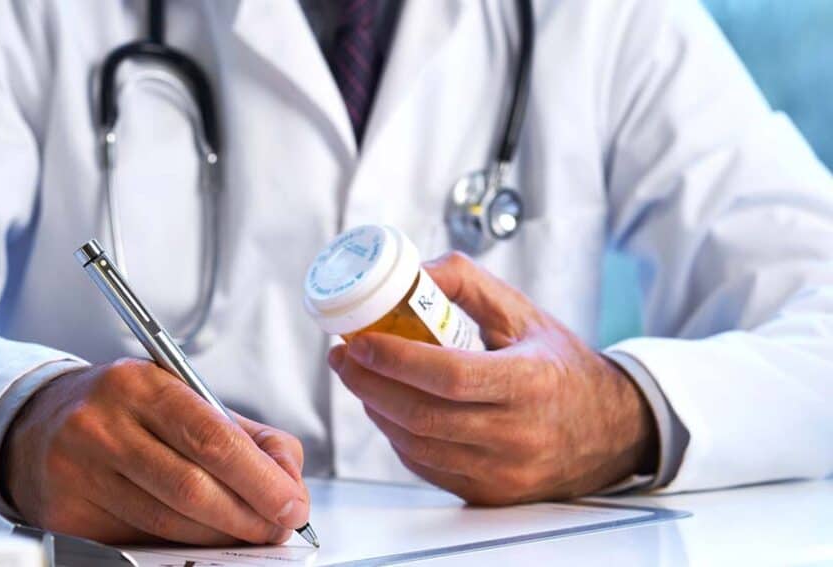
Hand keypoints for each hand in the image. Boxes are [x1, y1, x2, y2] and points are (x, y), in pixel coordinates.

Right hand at [1, 360, 309, 544]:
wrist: (39, 423)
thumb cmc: (123, 410)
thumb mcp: (181, 398)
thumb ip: (243, 434)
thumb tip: (288, 476)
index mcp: (141, 385)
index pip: (211, 438)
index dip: (260, 479)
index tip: (292, 502)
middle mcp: (104, 424)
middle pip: (191, 487)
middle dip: (248, 516)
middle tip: (278, 527)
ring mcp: (80, 471)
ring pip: (167, 523)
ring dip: (219, 537)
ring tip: (248, 534)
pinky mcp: (68, 513)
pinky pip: (138, 540)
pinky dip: (179, 546)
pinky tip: (201, 538)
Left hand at [329, 252, 656, 504]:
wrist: (609, 431)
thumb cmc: (561, 367)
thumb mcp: (525, 314)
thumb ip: (469, 284)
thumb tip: (414, 271)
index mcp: (530, 382)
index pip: (448, 375)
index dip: (394, 359)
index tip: (358, 341)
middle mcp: (517, 434)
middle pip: (421, 415)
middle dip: (368, 384)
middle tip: (344, 357)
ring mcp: (502, 471)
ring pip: (416, 445)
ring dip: (377, 410)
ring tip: (361, 378)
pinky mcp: (489, 493)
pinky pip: (427, 466)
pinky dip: (399, 436)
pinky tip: (389, 409)